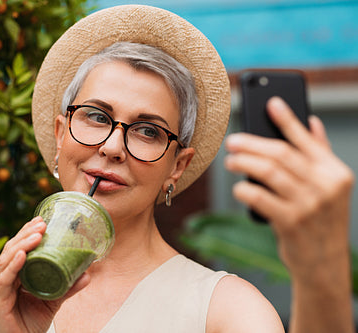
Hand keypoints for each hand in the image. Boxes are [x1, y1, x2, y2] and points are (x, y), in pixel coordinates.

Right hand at [0, 216, 89, 332]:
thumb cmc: (30, 322)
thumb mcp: (53, 300)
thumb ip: (67, 288)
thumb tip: (87, 274)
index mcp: (13, 274)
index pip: (18, 247)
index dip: (27, 232)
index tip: (41, 220)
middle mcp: (3, 277)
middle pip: (11, 249)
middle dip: (26, 233)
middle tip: (42, 223)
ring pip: (7, 260)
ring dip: (22, 245)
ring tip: (37, 234)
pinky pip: (5, 280)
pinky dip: (13, 266)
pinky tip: (23, 255)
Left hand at [224, 96, 354, 331]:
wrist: (324, 262)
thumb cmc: (320, 220)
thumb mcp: (329, 187)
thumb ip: (319, 154)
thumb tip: (312, 121)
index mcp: (335, 172)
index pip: (305, 139)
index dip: (286, 118)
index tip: (270, 102)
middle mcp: (325, 186)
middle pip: (280, 154)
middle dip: (252, 144)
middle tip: (232, 142)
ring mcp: (309, 205)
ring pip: (268, 172)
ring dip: (243, 163)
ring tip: (230, 160)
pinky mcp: (291, 222)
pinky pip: (259, 197)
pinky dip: (244, 189)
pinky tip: (238, 186)